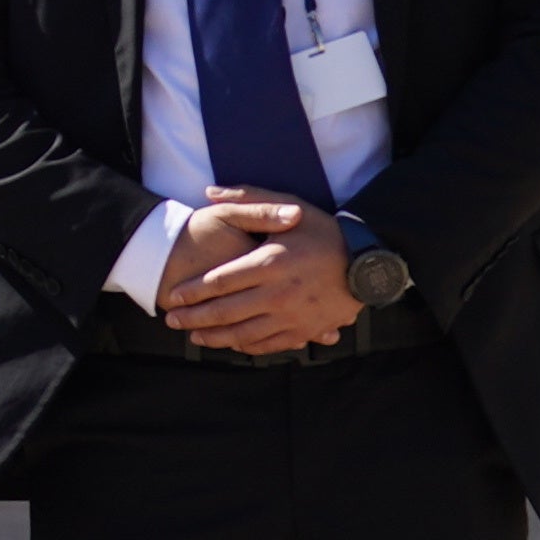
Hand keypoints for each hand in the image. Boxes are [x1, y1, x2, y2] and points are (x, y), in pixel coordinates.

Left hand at [161, 197, 360, 355]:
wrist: (368, 263)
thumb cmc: (324, 232)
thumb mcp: (289, 206)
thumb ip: (247, 198)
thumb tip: (208, 192)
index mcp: (270, 263)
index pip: (220, 281)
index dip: (193, 291)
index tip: (173, 295)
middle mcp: (279, 294)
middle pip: (227, 311)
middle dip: (195, 317)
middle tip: (172, 320)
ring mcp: (293, 316)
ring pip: (246, 333)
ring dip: (216, 336)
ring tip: (194, 336)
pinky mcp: (306, 330)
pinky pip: (271, 344)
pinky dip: (248, 346)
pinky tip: (232, 344)